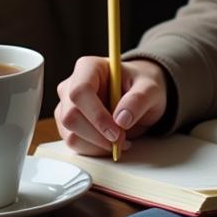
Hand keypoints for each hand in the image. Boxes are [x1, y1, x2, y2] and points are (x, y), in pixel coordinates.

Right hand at [55, 55, 169, 155]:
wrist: (139, 95)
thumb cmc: (141, 86)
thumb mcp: (150, 88)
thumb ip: (139, 99)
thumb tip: (121, 119)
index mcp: (89, 67)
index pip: (80, 91)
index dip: (96, 115)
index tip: (116, 131)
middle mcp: (72, 85)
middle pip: (71, 116)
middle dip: (98, 135)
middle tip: (122, 140)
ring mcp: (67, 106)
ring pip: (70, 133)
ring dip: (96, 144)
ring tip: (120, 140)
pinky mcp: (68, 125)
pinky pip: (73, 143)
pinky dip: (93, 149)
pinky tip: (111, 142)